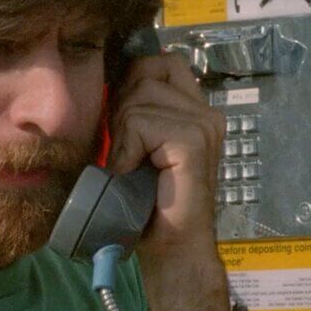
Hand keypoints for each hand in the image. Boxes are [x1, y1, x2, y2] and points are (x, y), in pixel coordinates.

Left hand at [107, 52, 229, 310]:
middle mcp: (206, 112)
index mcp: (196, 109)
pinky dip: (127, 148)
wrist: (170, 248)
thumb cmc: (148, 203)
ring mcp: (204, 125)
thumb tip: (104, 81)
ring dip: (122, 133)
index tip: (122, 121)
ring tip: (131, 165)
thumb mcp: (135, 145)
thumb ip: (131, 112)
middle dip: (122, 107)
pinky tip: (132, 172)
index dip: (132, 80)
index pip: (161, 62)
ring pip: (139, 98)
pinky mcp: (194, 142)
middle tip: (125, 149)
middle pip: (145, 72)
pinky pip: (141, 123)